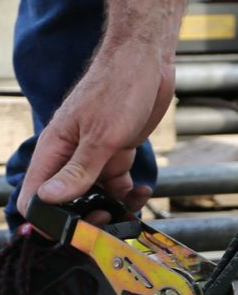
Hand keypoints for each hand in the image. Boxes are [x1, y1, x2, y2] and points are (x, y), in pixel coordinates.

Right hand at [17, 38, 174, 222]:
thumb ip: (77, 170)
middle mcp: (69, 156)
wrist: (146, 61)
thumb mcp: (101, 135)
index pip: (34, 195)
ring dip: (111, 210)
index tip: (70, 233)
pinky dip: (129, 196)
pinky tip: (143, 190)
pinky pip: (117, 187)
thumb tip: (48, 199)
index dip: (46, 220)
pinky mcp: (116, 155)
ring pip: (94, 198)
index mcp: (54, 149)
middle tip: (107, 223)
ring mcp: (93, 157)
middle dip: (84, 220)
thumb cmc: (119, 87)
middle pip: (65, 203)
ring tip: (130, 208)